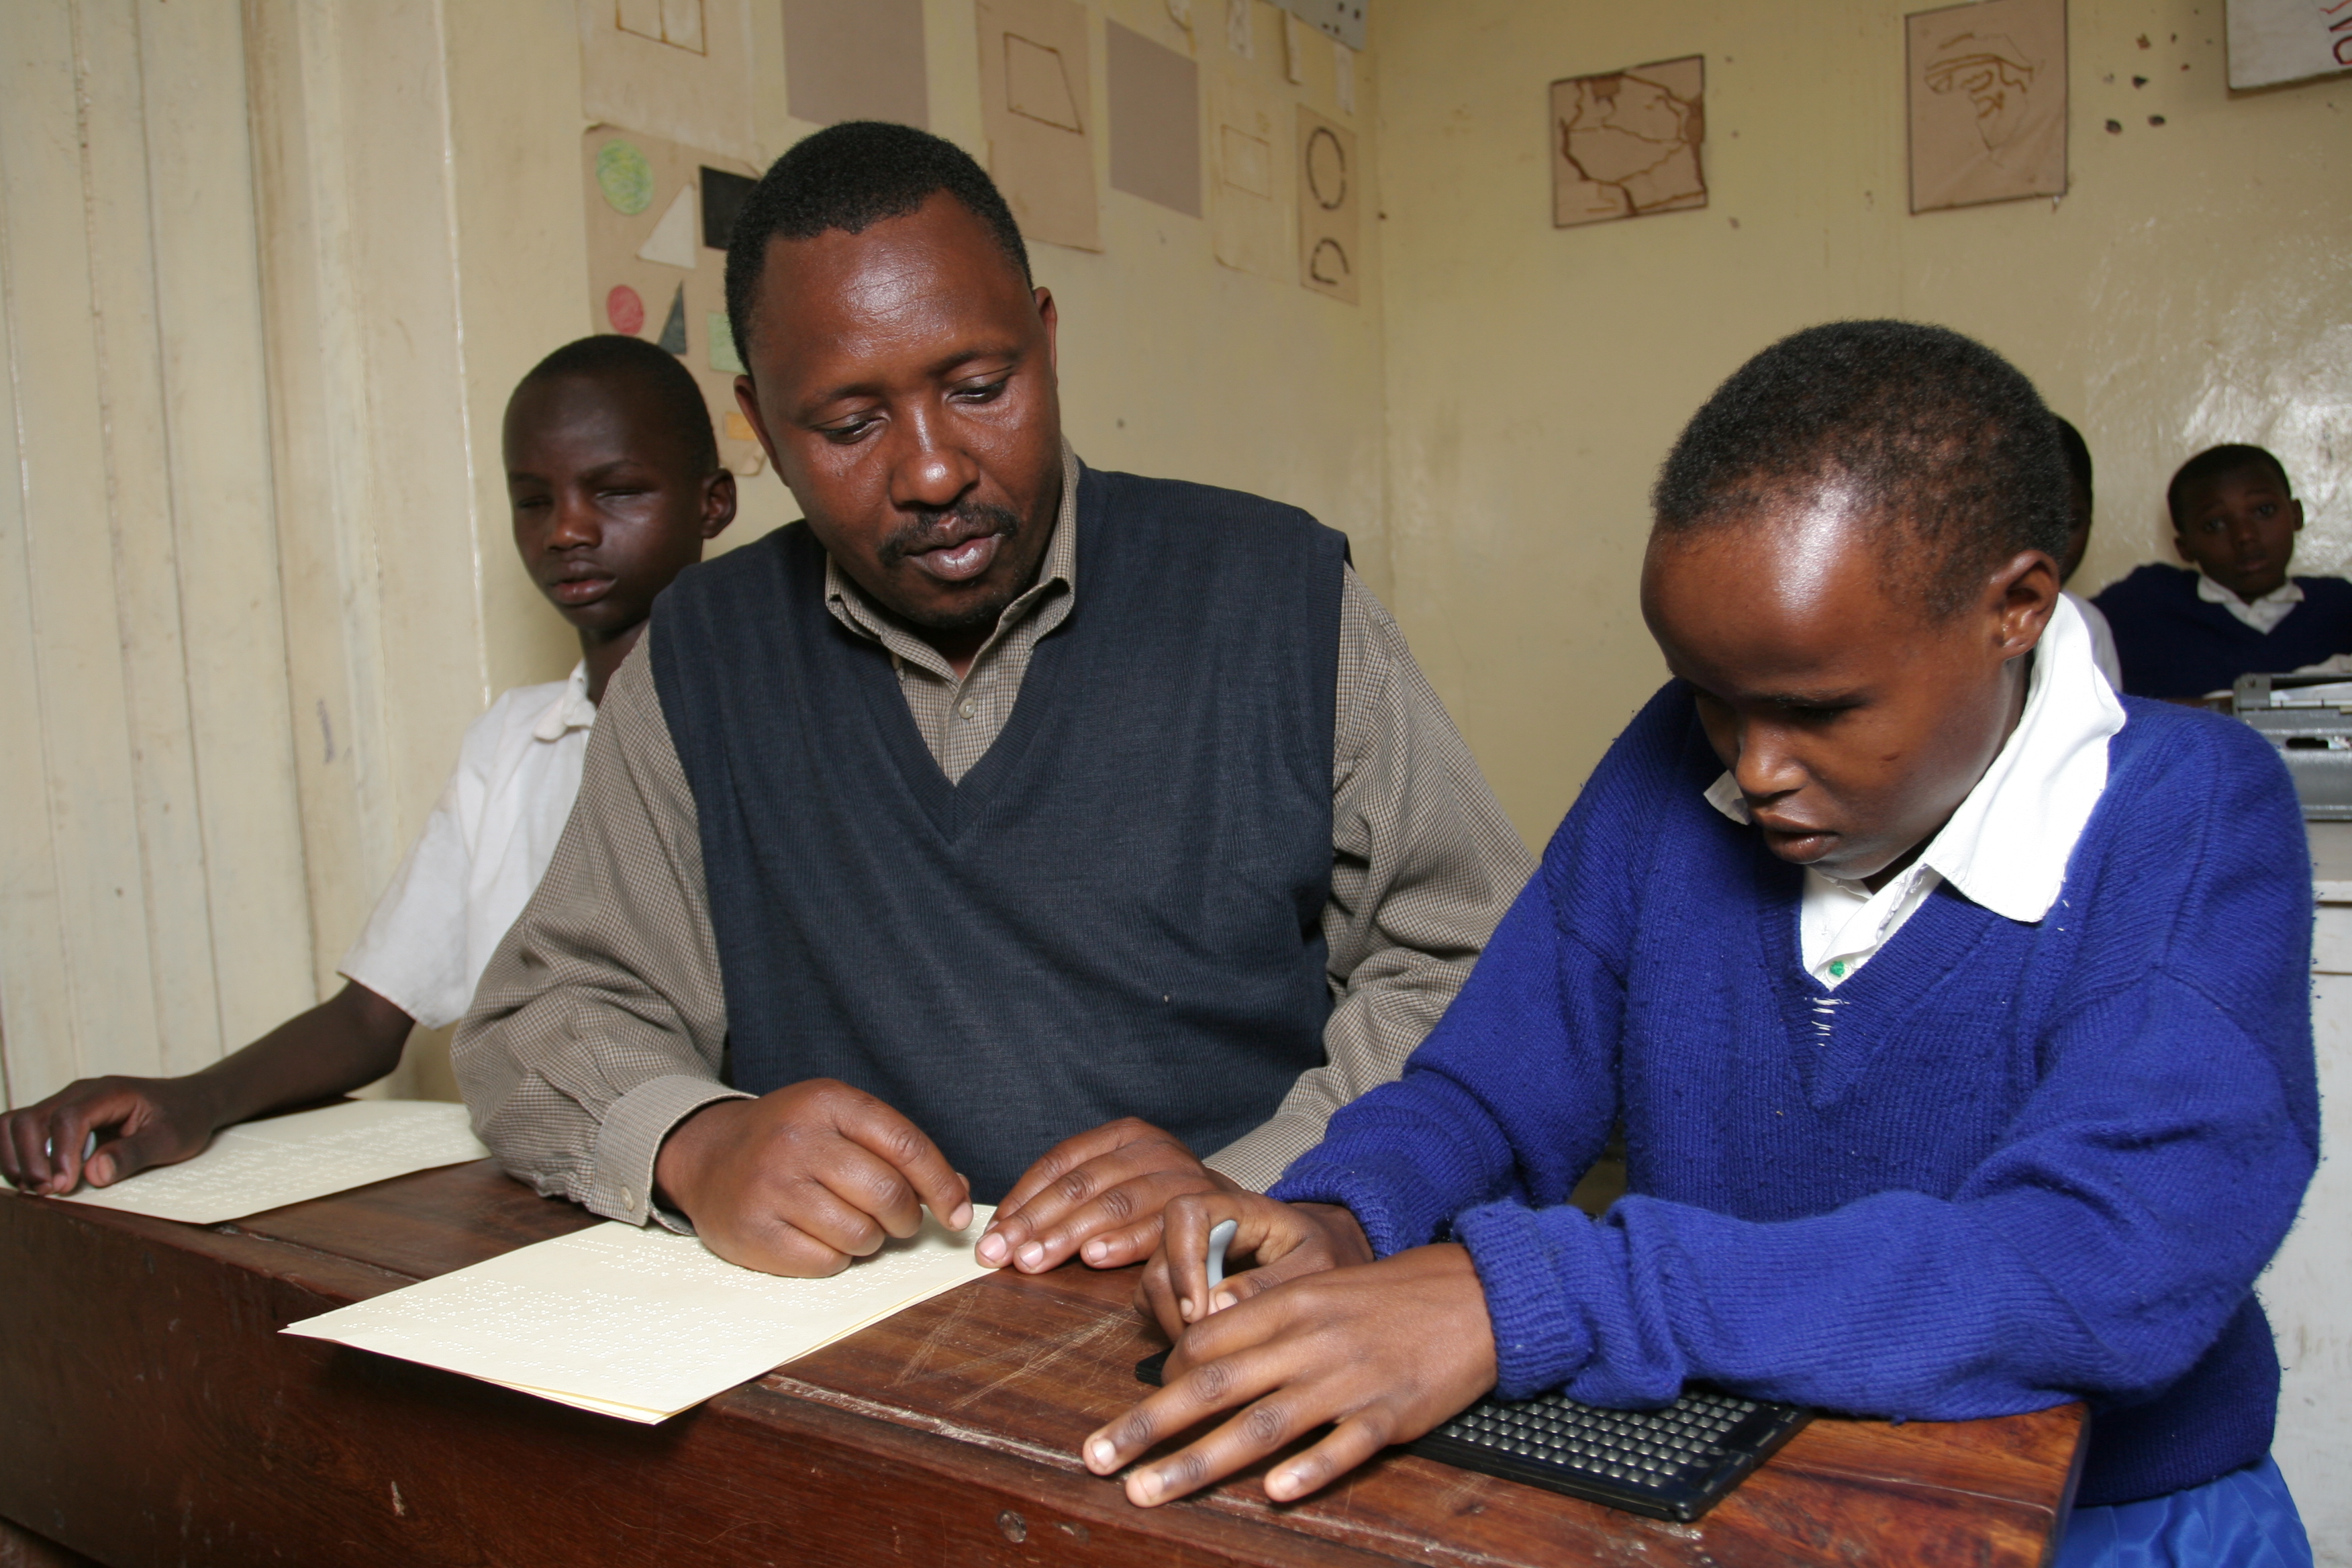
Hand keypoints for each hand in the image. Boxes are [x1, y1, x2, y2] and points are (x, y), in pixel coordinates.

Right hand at [0, 1075, 223, 1195]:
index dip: (59, 1155)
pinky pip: (19, 1132)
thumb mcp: (171, 1140)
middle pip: (29, 1120)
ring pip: (15, 1124)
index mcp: (109, 1093)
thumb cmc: (183, 1118)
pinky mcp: (56, 1119)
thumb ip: (134, 1154)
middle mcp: (79, 1094)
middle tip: (47, 1193)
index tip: (63, 1187)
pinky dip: (14, 1155)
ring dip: (15, 1158)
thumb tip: (94, 1173)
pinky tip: (34, 1179)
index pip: (68, 1118)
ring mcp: (64, 1104)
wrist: (189, 1102)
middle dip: (30, 1160)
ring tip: (37, 1189)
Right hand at [652, 1079, 971, 1276]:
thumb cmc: (789, 1140)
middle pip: (887, 1194)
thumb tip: (960, 1192)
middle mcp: (797, 1140)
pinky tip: (817, 1237)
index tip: (959, 1214)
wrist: (707, 1157)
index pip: (905, 1145)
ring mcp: (773, 1187)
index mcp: (827, 1103)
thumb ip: (897, 1149)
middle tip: (898, 1220)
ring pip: (860, 1234)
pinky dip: (835, 1258)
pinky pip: (826, 1262)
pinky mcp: (755, 1232)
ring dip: (869, 1239)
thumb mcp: (839, 1121)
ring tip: (849, 1223)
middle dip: (906, 1218)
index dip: (942, 1185)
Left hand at [976, 1117, 1233, 1273]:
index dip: (1023, 1199)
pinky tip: (1093, 1258)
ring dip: (1068, 1236)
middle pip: (1080, 1184)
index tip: (993, 1235)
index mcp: (1124, 1135)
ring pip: (1113, 1204)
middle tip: (1002, 1255)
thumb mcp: (1120, 1185)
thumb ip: (1073, 1199)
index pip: (1060, 1163)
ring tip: (1034, 1260)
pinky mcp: (1204, 1207)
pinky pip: (1156, 1227)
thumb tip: (1007, 1232)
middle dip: (1035, 1223)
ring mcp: (1179, 1175)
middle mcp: (1152, 1148)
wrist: (1240, 1215)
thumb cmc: (1162, 1205)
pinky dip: (1123, 1242)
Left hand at [1084, 1244, 1496, 1507]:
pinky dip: (1309, 1470)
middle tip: (1096, 1458)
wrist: (1474, 1294)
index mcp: (1287, 1306)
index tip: (1135, 1415)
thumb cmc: (1385, 1299)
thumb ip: (1262, 1322)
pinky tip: (1275, 1495)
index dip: (1162, 1380)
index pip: (1204, 1343)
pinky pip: (1344, 1446)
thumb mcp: (1318, 1292)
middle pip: (1213, 1385)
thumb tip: (1199, 1357)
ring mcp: (1348, 1379)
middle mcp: (1307, 1341)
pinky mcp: (1390, 1413)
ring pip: (1263, 1424)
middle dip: (1148, 1425)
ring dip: (1199, 1461)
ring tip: (1150, 1490)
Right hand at [1136, 1192, 1373, 1337]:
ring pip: (1152, 1286)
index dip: (1183, 1259)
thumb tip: (1218, 1306)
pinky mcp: (1184, 1282)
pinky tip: (1208, 1346)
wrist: (1332, 1257)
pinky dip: (1170, 1328)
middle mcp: (1203, 1228)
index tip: (1198, 1311)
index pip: (1186, 1214)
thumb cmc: (1328, 1255)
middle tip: (1209, 1347)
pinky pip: (1155, 1304)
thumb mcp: (1317, 1266)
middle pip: (1161, 1258)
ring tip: (1213, 1351)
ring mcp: (1189, 1255)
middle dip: (1176, 1308)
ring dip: (1172, 1324)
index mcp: (1237, 1209)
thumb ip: (1274, 1281)